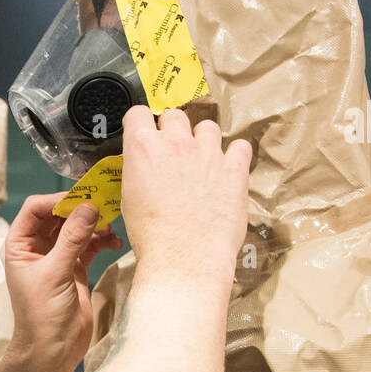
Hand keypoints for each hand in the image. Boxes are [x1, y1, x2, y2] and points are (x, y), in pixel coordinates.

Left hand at [0, 194, 122, 371]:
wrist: (52, 350)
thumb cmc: (41, 315)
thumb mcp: (55, 273)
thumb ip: (72, 239)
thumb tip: (89, 208)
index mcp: (20, 245)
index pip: (36, 208)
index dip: (58, 200)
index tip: (83, 199)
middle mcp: (36, 247)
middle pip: (59, 215)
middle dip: (81, 209)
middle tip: (104, 206)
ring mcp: (57, 257)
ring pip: (77, 228)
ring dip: (95, 225)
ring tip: (111, 228)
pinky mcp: (75, 268)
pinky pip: (90, 244)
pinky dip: (102, 240)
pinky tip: (114, 243)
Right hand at [119, 107, 249, 286]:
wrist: (184, 258)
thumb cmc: (153, 236)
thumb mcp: (130, 198)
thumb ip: (139, 171)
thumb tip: (146, 167)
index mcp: (143, 148)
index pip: (138, 113)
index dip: (141, 122)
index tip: (145, 131)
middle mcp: (176, 143)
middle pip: (174, 116)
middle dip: (173, 130)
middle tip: (174, 152)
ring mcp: (208, 153)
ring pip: (208, 126)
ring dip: (203, 139)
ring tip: (203, 160)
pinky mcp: (234, 168)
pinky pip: (240, 146)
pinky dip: (235, 154)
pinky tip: (228, 168)